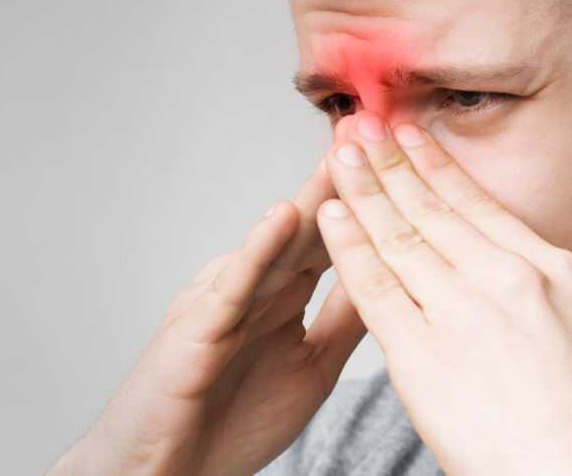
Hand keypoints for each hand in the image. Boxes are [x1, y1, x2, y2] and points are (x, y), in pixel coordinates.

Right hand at [48, 158, 366, 475]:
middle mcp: (256, 288)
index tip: (402, 163)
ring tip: (341, 152)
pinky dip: (257, 252)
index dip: (366, 202)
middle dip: (342, 180)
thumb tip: (390, 276)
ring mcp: (225, 301)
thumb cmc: (235, 421)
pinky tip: (282, 219)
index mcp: (285, 297)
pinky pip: (233, 286)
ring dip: (309, 198)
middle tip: (374, 129)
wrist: (170, 472)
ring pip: (274, 245)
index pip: (333, 240)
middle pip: (308, 228)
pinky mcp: (197, 326)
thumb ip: (346, 320)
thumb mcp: (314, 365)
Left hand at [316, 110, 571, 475]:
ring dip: (362, 191)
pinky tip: (329, 216)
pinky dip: (349, 248)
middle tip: (359, 124)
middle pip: (432, 209)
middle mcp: (505, 280)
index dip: (437, 165)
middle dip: (390, 162)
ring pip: (399, 237)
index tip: (410, 134)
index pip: (479, 204)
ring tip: (337, 153)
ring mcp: (461, 314)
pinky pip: (375, 289)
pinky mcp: (421, 356)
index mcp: (553, 271)